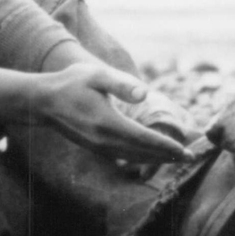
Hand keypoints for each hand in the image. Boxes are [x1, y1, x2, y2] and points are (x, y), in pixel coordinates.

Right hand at [30, 63, 197, 164]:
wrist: (44, 101)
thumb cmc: (72, 83)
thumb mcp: (97, 75)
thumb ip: (122, 84)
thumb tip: (145, 93)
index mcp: (108, 123)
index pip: (144, 139)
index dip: (166, 146)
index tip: (185, 150)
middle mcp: (104, 140)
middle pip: (142, 153)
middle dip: (167, 156)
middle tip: (191, 158)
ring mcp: (99, 147)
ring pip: (134, 158)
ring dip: (156, 160)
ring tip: (176, 158)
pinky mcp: (96, 148)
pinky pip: (124, 157)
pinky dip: (141, 158)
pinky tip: (152, 157)